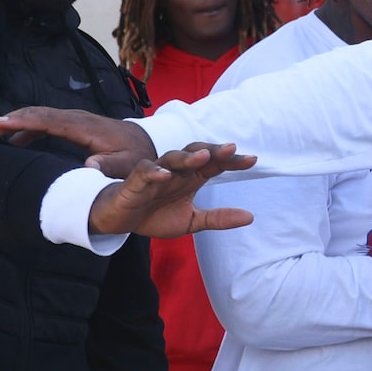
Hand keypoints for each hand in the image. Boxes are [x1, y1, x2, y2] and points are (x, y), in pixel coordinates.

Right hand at [0, 105, 156, 173]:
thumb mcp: (130, 165)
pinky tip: (13, 141)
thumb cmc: (139, 158)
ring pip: (39, 117)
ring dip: (14, 124)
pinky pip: (46, 123)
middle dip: (9, 121)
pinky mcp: (75, 125)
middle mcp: (78, 119)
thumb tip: (88, 168)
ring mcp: (75, 120)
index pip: (48, 120)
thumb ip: (111, 166)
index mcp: (87, 127)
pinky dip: (27, 128)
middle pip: (37, 114)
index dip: (22, 121)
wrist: (149, 146)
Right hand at [84, 146, 256, 239]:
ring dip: (187, 157)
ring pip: (171, 159)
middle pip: (195, 154)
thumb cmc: (153, 215)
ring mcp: (155, 175)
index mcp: (190, 178)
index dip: (232, 161)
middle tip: (231, 149)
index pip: (214, 164)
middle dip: (213, 151)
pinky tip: (165, 175)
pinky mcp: (134, 182)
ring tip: (202, 157)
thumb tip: (250, 216)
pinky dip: (154, 172)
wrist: (119, 221)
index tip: (252, 160)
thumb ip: (218, 218)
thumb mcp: (191, 221)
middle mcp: (175, 172)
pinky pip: (144, 173)